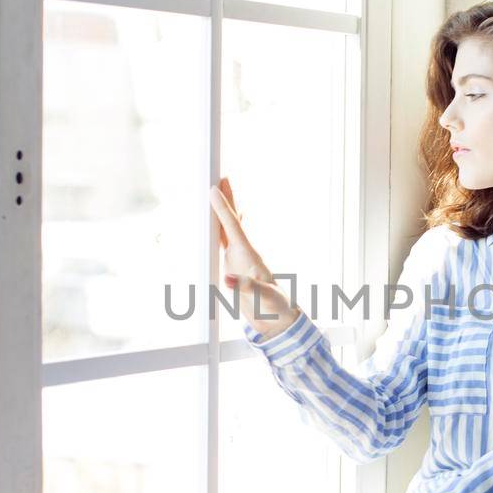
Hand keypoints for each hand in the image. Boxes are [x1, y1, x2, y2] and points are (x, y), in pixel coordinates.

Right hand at [209, 176, 298, 333]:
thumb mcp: (260, 298)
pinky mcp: (234, 264)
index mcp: (249, 255)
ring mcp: (239, 257)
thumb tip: (227, 278)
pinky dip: (219, 226)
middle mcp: (244, 251)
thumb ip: (244, 288)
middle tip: (221, 174)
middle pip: (233, 220)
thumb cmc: (273, 308)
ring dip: (223, 208)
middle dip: (228, 198)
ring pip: (228, 227)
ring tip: (218, 188)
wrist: (278, 318)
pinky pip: (224, 240)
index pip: (233, 227)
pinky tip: (217, 219)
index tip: (214, 189)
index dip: (223, 208)